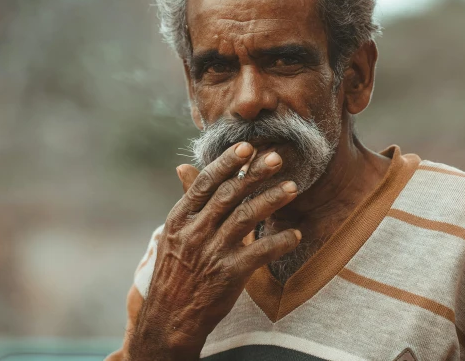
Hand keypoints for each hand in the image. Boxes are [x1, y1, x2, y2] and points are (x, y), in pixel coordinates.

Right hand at [126, 142, 300, 359]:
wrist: (169, 319)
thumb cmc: (175, 271)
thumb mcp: (174, 234)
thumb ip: (188, 201)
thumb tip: (183, 167)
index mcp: (181, 218)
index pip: (206, 183)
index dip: (227, 163)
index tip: (247, 146)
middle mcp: (195, 232)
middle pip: (229, 195)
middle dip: (254, 174)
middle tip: (277, 158)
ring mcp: (212, 252)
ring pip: (246, 218)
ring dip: (271, 200)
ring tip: (292, 188)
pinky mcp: (229, 274)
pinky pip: (259, 252)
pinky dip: (279, 241)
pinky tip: (295, 234)